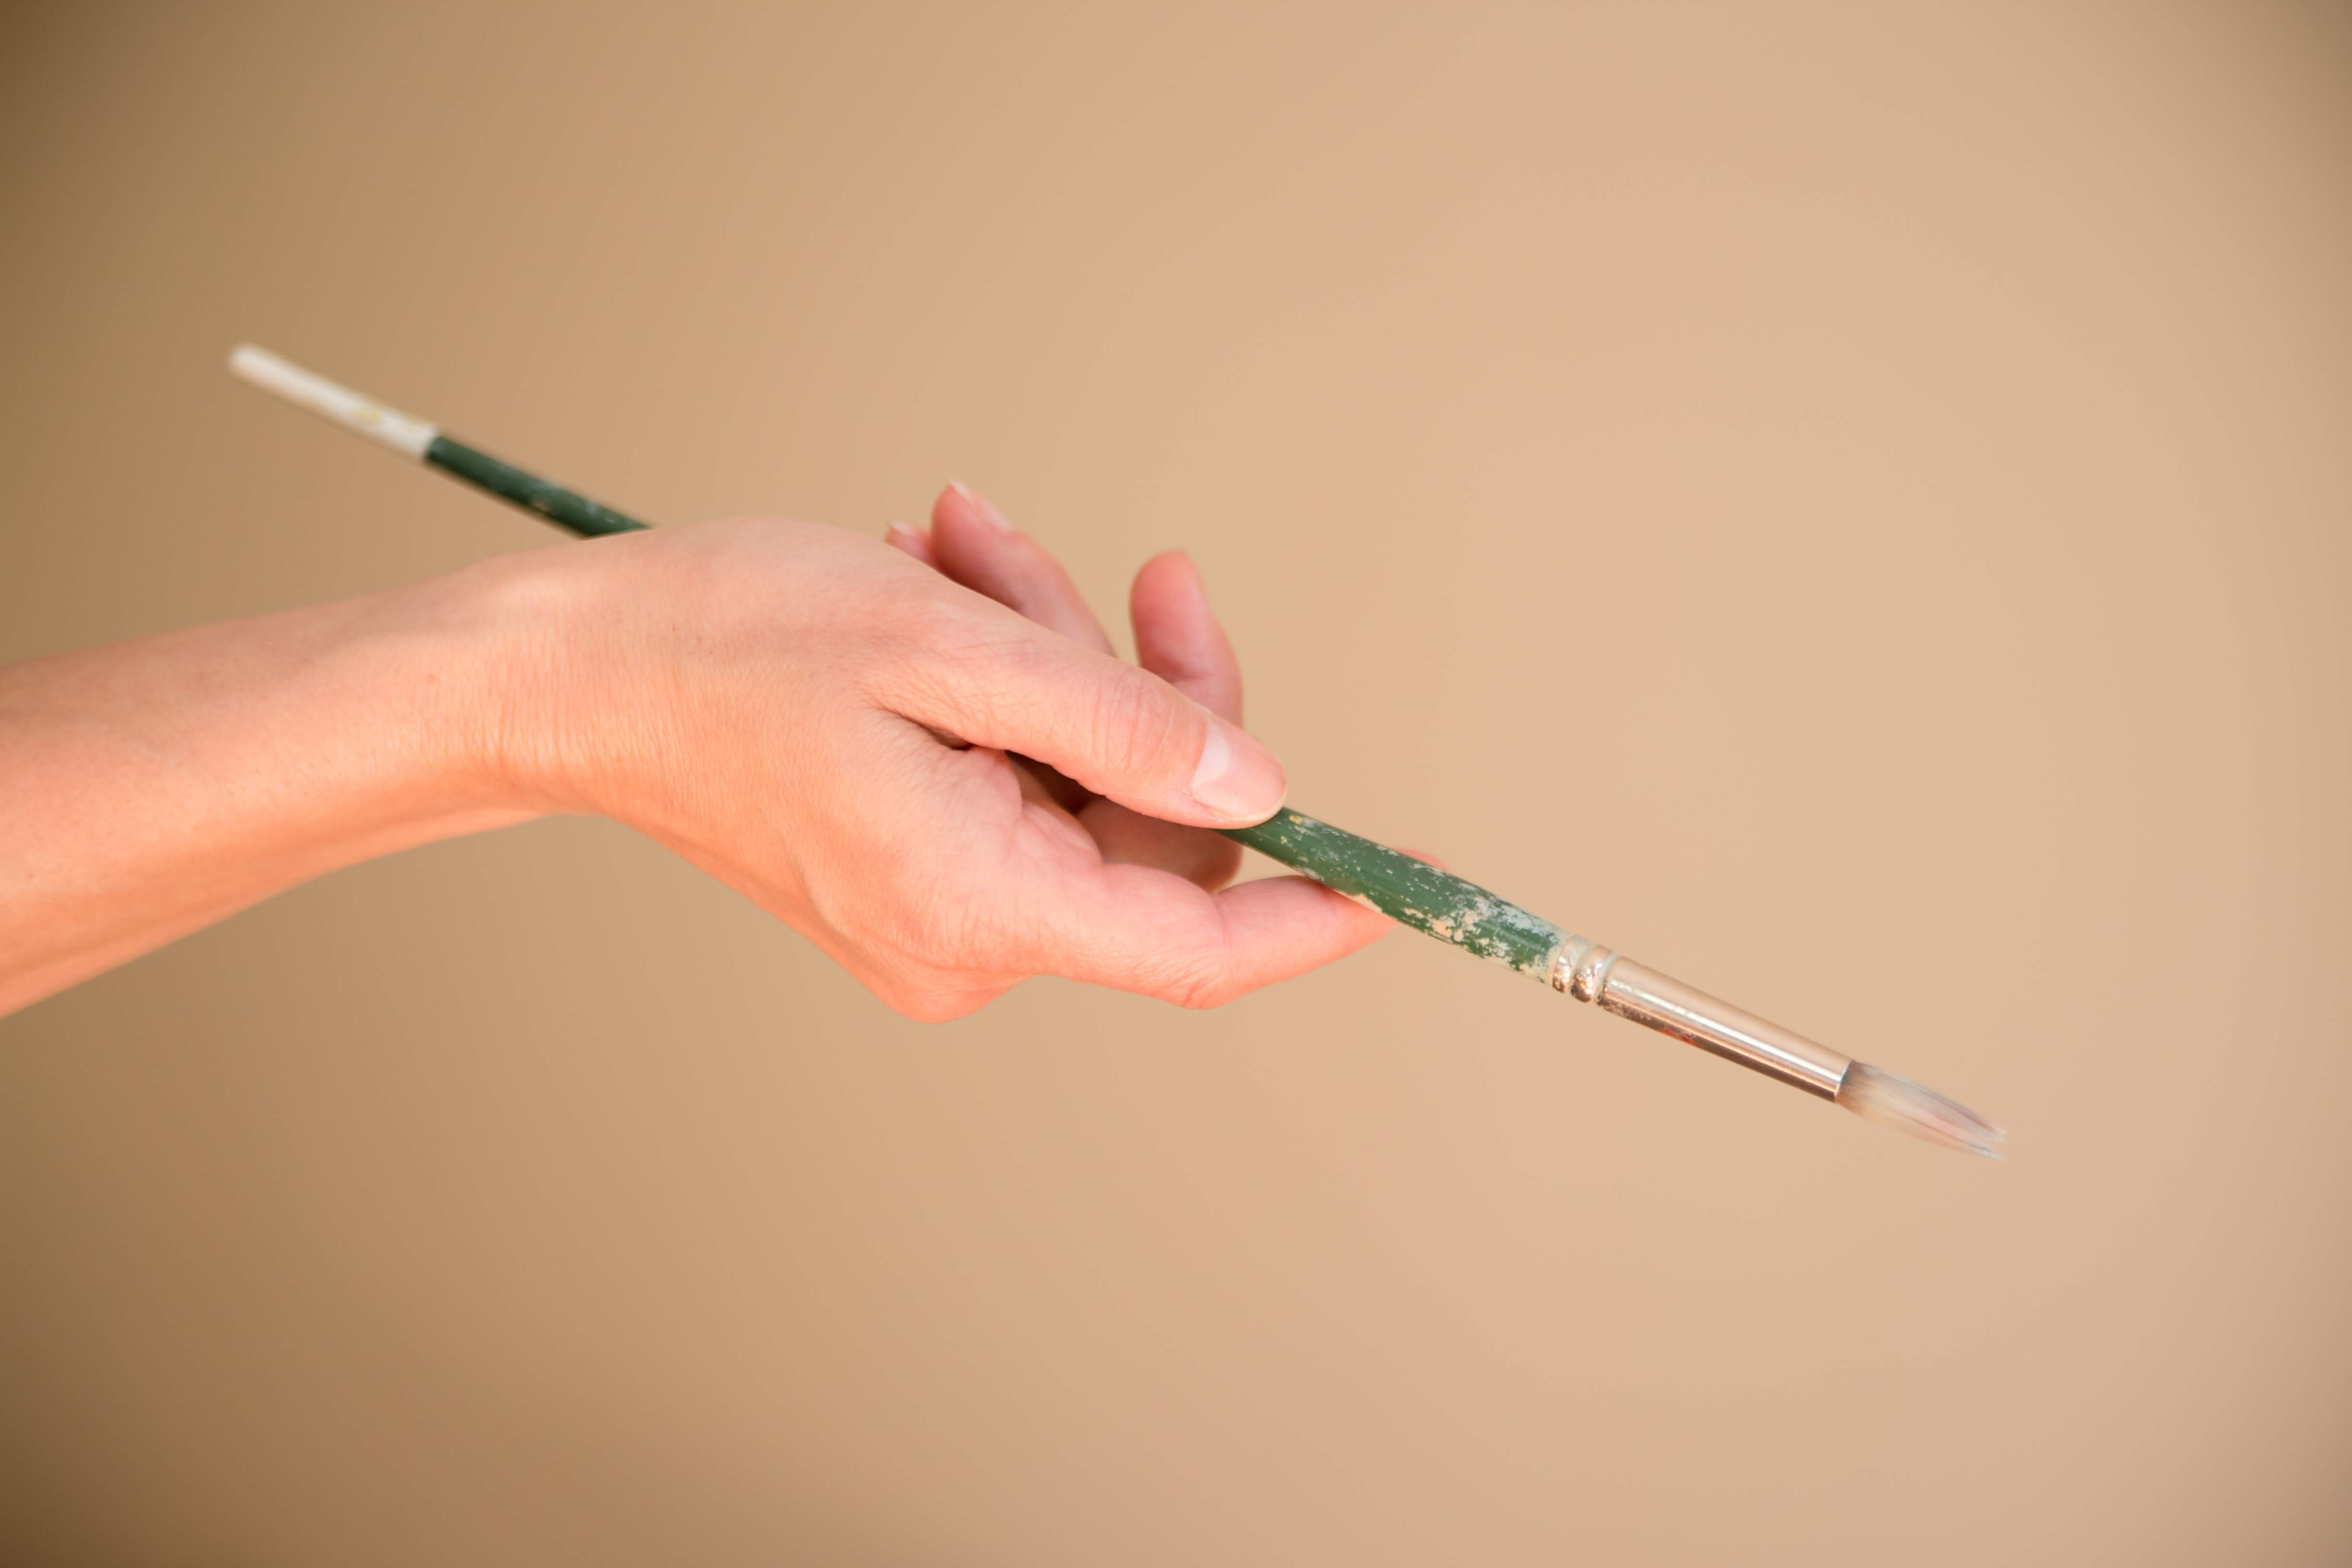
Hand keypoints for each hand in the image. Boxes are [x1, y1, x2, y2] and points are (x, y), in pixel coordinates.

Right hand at [501, 490, 1391, 1018]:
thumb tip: (1257, 786)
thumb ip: (1120, 720)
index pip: (1196, 949)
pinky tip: (933, 594)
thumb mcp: (948, 645)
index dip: (1307, 912)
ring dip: (1036, 649)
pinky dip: (993, 682)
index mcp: (978, 901)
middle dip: (1116, 672)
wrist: (570, 674)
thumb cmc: (726, 642)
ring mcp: (932, 917)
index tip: (1393, 879)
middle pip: (1140, 826)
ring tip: (951, 545)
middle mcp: (961, 940)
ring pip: (1075, 781)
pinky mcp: (909, 877)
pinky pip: (1011, 781)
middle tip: (1035, 549)